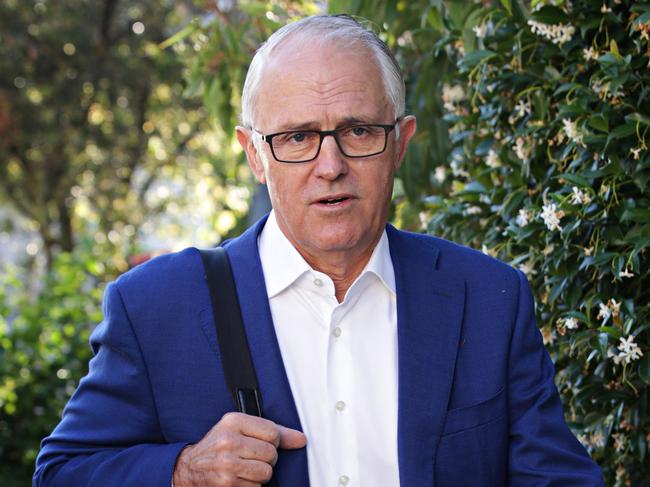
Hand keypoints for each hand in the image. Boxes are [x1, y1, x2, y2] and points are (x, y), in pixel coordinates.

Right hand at [172, 412, 306, 486]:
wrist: (189, 468)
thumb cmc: (218, 446)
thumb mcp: (240, 428)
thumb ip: (273, 431)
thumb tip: (301, 440)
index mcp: (233, 421)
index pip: (273, 432)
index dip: (272, 441)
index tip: (261, 443)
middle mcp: (229, 441)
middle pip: (271, 453)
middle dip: (266, 458)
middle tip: (251, 457)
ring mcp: (228, 464)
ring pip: (266, 472)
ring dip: (260, 474)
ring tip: (246, 468)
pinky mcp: (228, 484)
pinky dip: (251, 485)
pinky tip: (239, 478)